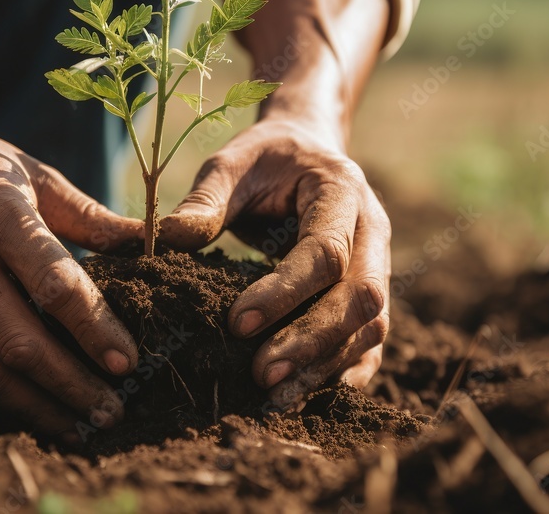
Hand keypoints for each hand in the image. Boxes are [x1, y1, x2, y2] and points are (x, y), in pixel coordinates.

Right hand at [0, 0, 142, 435]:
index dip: (94, 329)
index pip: (53, 284)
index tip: (129, 363)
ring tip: (81, 427)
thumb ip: (92, 218)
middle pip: (20, 342)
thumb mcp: (35, 174)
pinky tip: (35, 411)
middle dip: (71, 386)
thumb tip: (153, 245)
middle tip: (114, 413)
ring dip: (38, 407)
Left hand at [160, 119, 390, 409]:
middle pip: (360, 297)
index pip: (325, 252)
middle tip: (260, 376)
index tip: (236, 323)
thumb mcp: (231, 162)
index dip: (285, 292)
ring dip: (324, 365)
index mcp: (342, 190)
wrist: (307, 151)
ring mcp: (380, 265)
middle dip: (310, 341)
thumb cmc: (265, 159)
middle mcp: (373, 231)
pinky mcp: (372, 293)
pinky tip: (303, 394)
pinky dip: (341, 371)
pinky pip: (370, 341)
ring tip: (273, 396)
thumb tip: (168, 238)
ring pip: (371, 326)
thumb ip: (205, 198)